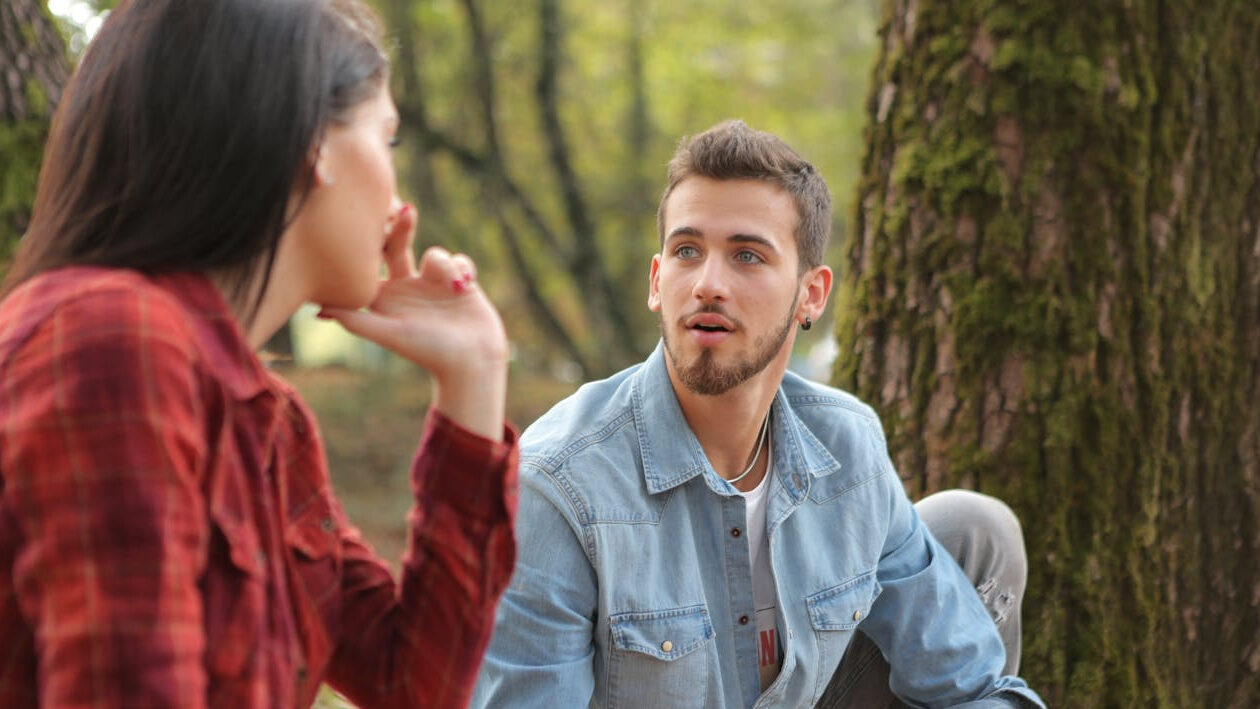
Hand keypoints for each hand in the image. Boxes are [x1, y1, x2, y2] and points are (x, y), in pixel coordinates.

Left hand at [318, 204, 507, 439]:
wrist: (472, 363)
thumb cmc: (429, 351)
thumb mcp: (390, 334)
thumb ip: (356, 320)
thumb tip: (317, 310)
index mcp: (385, 297)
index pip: (371, 260)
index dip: (371, 239)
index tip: (374, 221)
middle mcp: (407, 287)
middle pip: (399, 246)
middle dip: (403, 227)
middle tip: (406, 211)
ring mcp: (434, 285)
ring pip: (434, 253)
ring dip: (444, 264)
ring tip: (454, 287)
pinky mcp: (460, 283)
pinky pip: (458, 260)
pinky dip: (462, 268)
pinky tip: (466, 285)